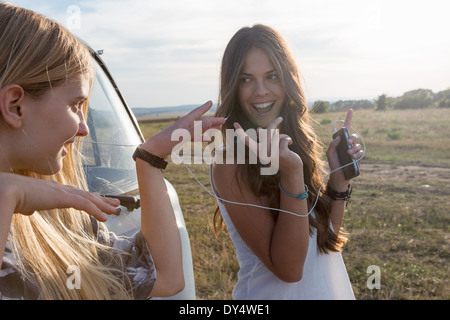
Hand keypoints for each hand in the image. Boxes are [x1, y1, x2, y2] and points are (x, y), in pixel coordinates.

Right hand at [0, 173, 119, 221]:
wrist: (7, 190)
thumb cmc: (12, 197)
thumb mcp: (23, 203)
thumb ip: (29, 206)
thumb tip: (29, 210)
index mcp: (53, 191)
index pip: (76, 193)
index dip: (89, 197)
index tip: (99, 199)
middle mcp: (61, 189)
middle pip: (87, 194)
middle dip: (102, 199)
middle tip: (115, 203)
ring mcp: (63, 192)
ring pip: (90, 199)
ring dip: (104, 205)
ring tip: (115, 210)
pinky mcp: (63, 198)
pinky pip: (85, 205)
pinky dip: (97, 211)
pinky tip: (105, 218)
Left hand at [141, 101, 225, 157]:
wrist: (154, 150)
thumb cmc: (167, 142)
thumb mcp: (184, 135)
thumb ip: (197, 129)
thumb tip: (209, 121)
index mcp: (185, 121)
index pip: (198, 112)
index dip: (205, 107)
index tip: (211, 102)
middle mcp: (185, 125)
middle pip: (201, 121)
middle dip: (212, 121)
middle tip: (223, 121)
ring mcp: (183, 132)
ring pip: (199, 128)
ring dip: (209, 128)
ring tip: (218, 129)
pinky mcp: (181, 139)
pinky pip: (195, 136)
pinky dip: (202, 137)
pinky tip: (207, 140)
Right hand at [234, 117, 302, 174]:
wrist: (291, 168)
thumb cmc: (281, 154)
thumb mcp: (272, 146)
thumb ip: (265, 138)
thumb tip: (259, 129)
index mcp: (258, 151)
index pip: (247, 141)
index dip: (241, 133)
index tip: (235, 124)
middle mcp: (262, 154)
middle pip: (267, 132)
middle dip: (274, 123)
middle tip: (281, 118)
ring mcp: (271, 154)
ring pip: (277, 136)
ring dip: (283, 137)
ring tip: (286, 145)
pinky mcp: (280, 154)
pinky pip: (284, 139)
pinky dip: (288, 140)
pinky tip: (290, 147)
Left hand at [326, 109, 362, 190]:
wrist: (339, 175)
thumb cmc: (333, 163)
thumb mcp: (329, 154)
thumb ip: (332, 145)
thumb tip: (340, 137)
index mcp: (341, 141)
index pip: (346, 128)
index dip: (348, 118)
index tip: (350, 110)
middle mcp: (348, 144)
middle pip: (354, 136)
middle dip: (352, 138)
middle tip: (347, 143)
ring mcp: (354, 150)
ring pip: (358, 144)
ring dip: (354, 148)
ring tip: (349, 154)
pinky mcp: (359, 157)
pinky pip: (361, 152)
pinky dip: (357, 154)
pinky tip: (353, 158)